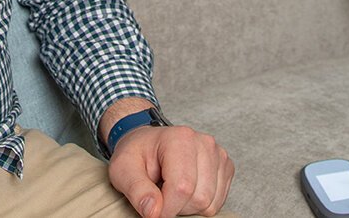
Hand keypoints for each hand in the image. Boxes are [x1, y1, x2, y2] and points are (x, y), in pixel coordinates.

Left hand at [107, 125, 233, 217]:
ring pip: (210, 203)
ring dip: (188, 207)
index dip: (166, 208)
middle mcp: (205, 143)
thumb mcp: (123, 169)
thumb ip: (136, 190)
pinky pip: (217, 202)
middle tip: (160, 194)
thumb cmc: (136, 154)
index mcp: (180, 138)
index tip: (151, 210)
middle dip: (177, 207)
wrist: (148, 143)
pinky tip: (186, 190)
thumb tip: (153, 212)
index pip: (182, 187)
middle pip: (199, 198)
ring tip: (171, 190)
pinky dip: (200, 205)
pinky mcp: (225, 167)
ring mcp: (218, 154)